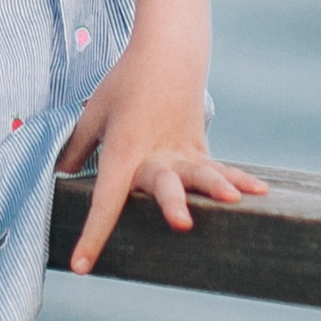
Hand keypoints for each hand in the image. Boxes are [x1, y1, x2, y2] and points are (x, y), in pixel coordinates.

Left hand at [54, 33, 265, 273]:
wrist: (166, 54)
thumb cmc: (124, 85)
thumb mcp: (93, 112)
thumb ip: (75, 145)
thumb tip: (60, 174)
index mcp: (122, 150)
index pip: (105, 199)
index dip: (93, 234)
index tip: (82, 266)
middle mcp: (155, 155)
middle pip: (164, 182)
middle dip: (172, 203)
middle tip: (181, 222)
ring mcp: (182, 151)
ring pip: (200, 172)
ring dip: (215, 186)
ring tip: (231, 200)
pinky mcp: (199, 148)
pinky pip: (219, 167)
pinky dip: (239, 179)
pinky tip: (260, 193)